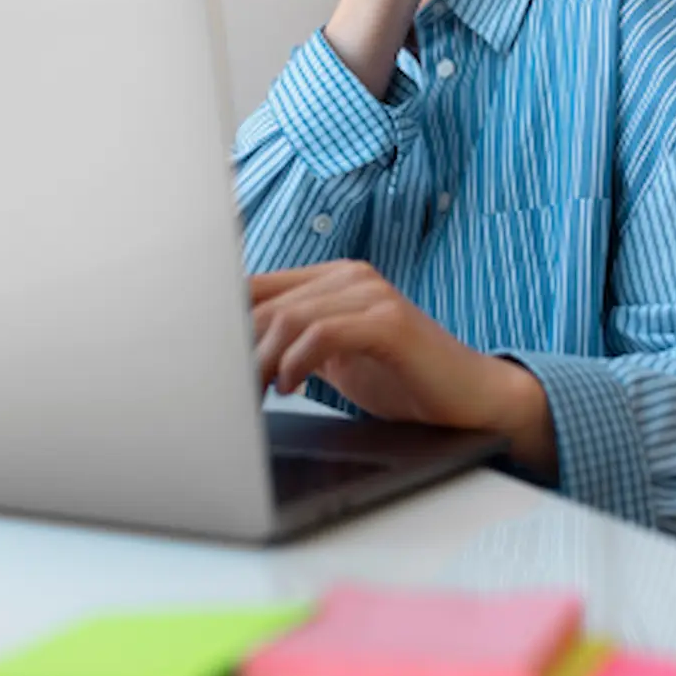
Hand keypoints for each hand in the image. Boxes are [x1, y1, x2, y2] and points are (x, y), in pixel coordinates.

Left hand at [251, 261, 555, 473]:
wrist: (471, 400)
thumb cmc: (402, 381)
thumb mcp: (334, 359)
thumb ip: (291, 344)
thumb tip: (228, 357)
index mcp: (332, 278)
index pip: (256, 286)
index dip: (223, 324)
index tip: (205, 364)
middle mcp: (350, 275)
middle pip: (264, 302)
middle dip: (237, 350)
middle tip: (225, 391)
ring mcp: (372, 293)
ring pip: (289, 317)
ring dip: (261, 362)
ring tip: (258, 394)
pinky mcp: (389, 321)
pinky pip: (322, 333)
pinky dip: (295, 362)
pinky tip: (290, 387)